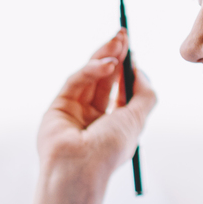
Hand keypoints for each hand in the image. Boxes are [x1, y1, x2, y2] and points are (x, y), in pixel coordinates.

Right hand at [35, 29, 157, 186]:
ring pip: (90, 77)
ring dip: (104, 57)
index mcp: (113, 124)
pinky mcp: (58, 106)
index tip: (132, 50)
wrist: (79, 168)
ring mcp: (75, 111)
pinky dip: (91, 70)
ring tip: (118, 42)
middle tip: (123, 35)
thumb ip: (144, 93)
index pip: (120, 90)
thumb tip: (140, 70)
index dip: (126, 69)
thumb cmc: (109, 150)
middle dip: (114, 56)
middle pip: (105, 80)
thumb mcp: (137, 118)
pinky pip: (76, 82)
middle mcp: (93, 118)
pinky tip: (106, 65)